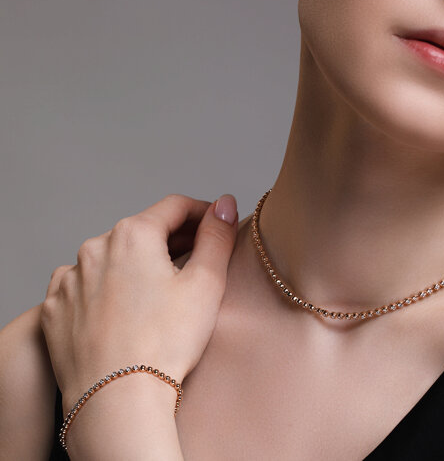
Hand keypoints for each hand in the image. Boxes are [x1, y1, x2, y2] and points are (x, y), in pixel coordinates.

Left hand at [40, 193, 238, 415]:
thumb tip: (224, 205)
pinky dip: (107, 286)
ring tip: (159, 288)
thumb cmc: (164, 343)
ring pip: (114, 256)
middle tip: (195, 257)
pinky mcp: (57, 306)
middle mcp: (95, 247)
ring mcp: (71, 277)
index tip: (214, 223)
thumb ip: (217, 236)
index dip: (201, 212)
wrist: (117, 401)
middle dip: (172, 239)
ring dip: (138, 262)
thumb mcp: (205, 283)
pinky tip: (123, 307)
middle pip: (143, 230)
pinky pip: (85, 283)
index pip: (174, 207)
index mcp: (133, 235)